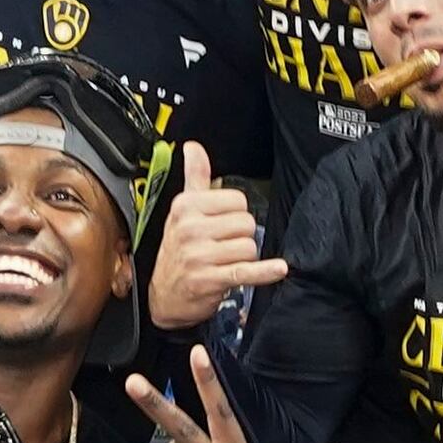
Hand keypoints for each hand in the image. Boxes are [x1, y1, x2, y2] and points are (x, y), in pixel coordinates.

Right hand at [143, 143, 284, 326]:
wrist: (164, 295)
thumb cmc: (178, 251)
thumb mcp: (182, 211)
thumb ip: (194, 177)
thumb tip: (194, 147)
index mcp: (186, 207)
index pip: (237, 200)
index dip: (236, 213)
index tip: (223, 224)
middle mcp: (191, 229)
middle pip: (246, 224)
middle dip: (241, 237)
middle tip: (223, 247)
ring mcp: (200, 255)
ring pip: (249, 248)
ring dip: (244, 258)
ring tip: (225, 262)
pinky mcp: (211, 279)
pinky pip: (246, 271)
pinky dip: (265, 272)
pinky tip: (278, 268)